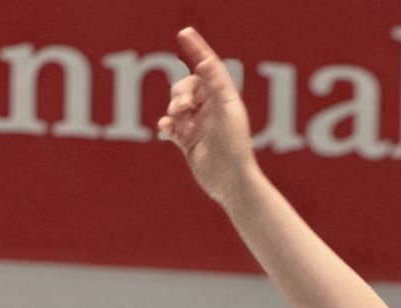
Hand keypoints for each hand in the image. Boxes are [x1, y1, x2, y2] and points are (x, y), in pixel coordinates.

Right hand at [158, 26, 257, 205]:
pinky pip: (171, 127)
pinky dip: (166, 125)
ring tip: (180, 122)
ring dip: (174, 109)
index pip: (208, 68)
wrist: (231, 183)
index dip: (197, 50)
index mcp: (223, 99)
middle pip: (186, 87)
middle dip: (180, 93)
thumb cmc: (234, 147)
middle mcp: (211, 111)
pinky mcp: (189, 143)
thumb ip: (214, 85)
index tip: (184, 33)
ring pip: (176, 106)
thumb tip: (205, 61)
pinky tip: (166, 129)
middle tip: (183, 107)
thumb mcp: (225, 111)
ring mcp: (199, 126)